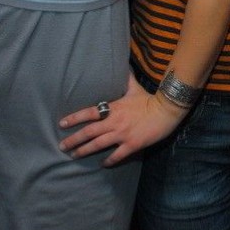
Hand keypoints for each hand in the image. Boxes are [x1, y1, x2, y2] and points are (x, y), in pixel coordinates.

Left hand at [59, 73, 187, 165]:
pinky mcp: (132, 144)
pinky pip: (117, 155)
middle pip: (89, 132)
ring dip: (84, 151)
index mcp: (113, 108)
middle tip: (62, 146)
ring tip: (74, 156)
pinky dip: (109, 160)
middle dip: (74, 139)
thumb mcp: (134, 88)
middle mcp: (114, 122)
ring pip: (98, 145)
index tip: (62, 123)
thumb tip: (123, 64)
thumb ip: (126, 78)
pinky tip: (103, 164)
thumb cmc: (149, 99)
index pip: (89, 113)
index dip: (74, 118)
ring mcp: (122, 134)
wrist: (166, 111)